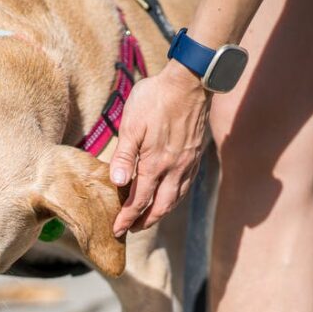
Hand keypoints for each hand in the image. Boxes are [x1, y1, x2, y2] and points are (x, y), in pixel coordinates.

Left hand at [110, 63, 209, 235]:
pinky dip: (175, 198)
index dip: (127, 218)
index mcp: (156, 164)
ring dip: (161, 213)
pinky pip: (185, 186)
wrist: (189, 81)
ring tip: (148, 218)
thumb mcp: (132, 124)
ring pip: (175, 199)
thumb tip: (117, 183)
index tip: (117, 230)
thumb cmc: (155, 99)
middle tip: (130, 229)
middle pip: (160, 207)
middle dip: (144, 222)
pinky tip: (169, 197)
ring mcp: (188, 163)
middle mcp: (175, 169)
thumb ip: (124, 156)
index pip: (139, 201)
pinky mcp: (195, 156)